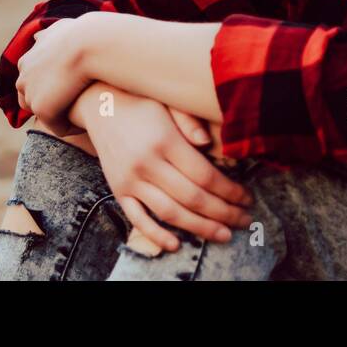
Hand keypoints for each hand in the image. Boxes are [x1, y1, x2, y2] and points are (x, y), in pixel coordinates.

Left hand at [15, 18, 93, 135]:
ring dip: (61, 117)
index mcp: (26, 62)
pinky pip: (57, 127)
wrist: (89, 43)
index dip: (49, 89)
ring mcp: (32, 95)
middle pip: (31, 101)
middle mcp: (23, 79)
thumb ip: (47, 34)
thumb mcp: (59, 29)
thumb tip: (38, 36)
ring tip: (83, 114)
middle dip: (51, 105)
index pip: (29, 83)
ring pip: (45, 115)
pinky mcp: (43, 109)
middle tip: (75, 104)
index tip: (69, 90)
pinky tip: (87, 120)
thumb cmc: (81, 35)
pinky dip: (71, 127)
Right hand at [78, 85, 253, 250]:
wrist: (100, 105)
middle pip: (192, 198)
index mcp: (164, 141)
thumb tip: (208, 142)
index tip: (246, 198)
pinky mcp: (118, 190)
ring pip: (169, 213)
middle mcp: (146, 163)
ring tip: (224, 234)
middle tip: (243, 220)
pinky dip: (156, 235)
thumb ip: (189, 121)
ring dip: (200, 228)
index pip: (204, 175)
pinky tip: (177, 244)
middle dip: (223, 213)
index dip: (229, 191)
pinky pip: (137, 219)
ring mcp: (130, 180)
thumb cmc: (143, 102)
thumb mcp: (169, 102)